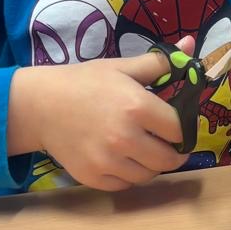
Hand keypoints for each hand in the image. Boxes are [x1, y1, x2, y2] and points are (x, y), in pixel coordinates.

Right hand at [8, 53, 184, 191]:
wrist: (40, 105)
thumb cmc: (84, 82)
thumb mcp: (122, 67)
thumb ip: (160, 62)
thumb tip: (191, 44)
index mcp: (137, 107)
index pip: (180, 129)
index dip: (183, 128)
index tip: (177, 126)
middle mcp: (125, 138)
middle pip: (169, 158)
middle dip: (173, 151)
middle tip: (166, 143)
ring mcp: (108, 161)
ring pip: (148, 175)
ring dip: (152, 165)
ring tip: (144, 150)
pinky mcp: (93, 177)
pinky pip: (125, 185)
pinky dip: (129, 175)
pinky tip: (123, 159)